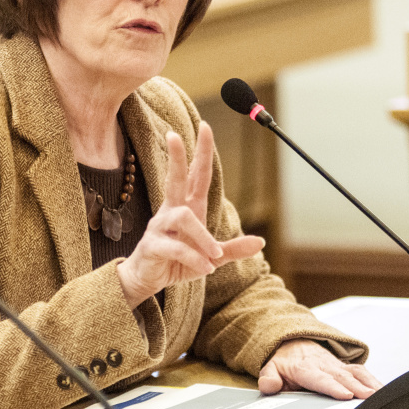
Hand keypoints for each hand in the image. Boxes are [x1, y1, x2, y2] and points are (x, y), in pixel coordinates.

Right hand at [116, 122, 264, 307]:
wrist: (148, 281)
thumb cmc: (177, 263)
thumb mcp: (211, 257)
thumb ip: (233, 249)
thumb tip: (261, 242)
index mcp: (188, 208)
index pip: (196, 175)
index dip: (201, 152)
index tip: (205, 127)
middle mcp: (172, 212)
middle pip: (175, 178)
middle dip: (177, 157)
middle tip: (174, 134)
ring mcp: (159, 227)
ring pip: (183, 217)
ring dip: (203, 237)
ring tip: (214, 255)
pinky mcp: (152, 246)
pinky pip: (176, 247)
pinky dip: (194, 259)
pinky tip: (204, 268)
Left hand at [258, 339, 381, 399]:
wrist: (293, 341)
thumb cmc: (285, 360)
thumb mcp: (270, 368)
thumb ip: (269, 378)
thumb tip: (269, 385)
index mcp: (305, 368)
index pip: (320, 378)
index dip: (333, 387)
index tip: (346, 394)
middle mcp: (323, 364)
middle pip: (342, 376)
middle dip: (357, 387)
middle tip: (370, 398)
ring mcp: (336, 364)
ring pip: (354, 372)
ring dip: (369, 383)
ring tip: (380, 394)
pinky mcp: (345, 366)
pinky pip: (361, 371)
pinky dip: (373, 380)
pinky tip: (383, 389)